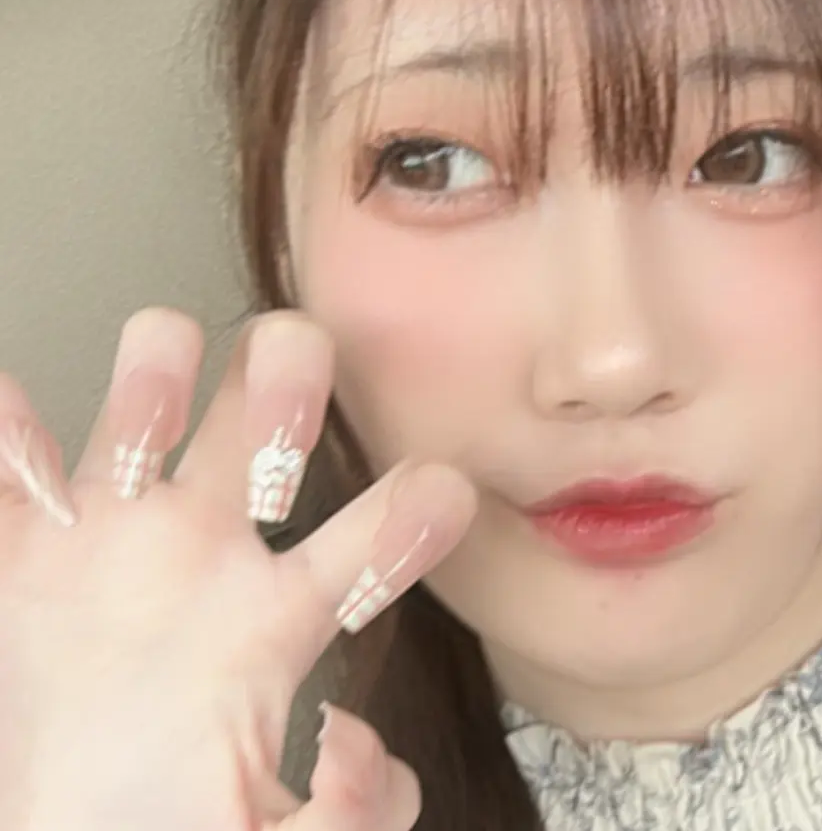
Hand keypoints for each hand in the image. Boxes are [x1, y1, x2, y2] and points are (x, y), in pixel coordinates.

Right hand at [0, 308, 476, 830]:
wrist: (81, 825)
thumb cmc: (179, 817)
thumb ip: (346, 809)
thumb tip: (356, 754)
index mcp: (276, 616)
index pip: (366, 548)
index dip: (407, 518)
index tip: (440, 492)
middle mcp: (204, 549)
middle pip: (265, 421)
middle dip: (285, 380)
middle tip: (290, 379)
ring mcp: (111, 537)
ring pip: (140, 407)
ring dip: (151, 373)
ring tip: (159, 375)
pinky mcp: (20, 550)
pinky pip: (5, 471)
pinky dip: (5, 433)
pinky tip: (15, 424)